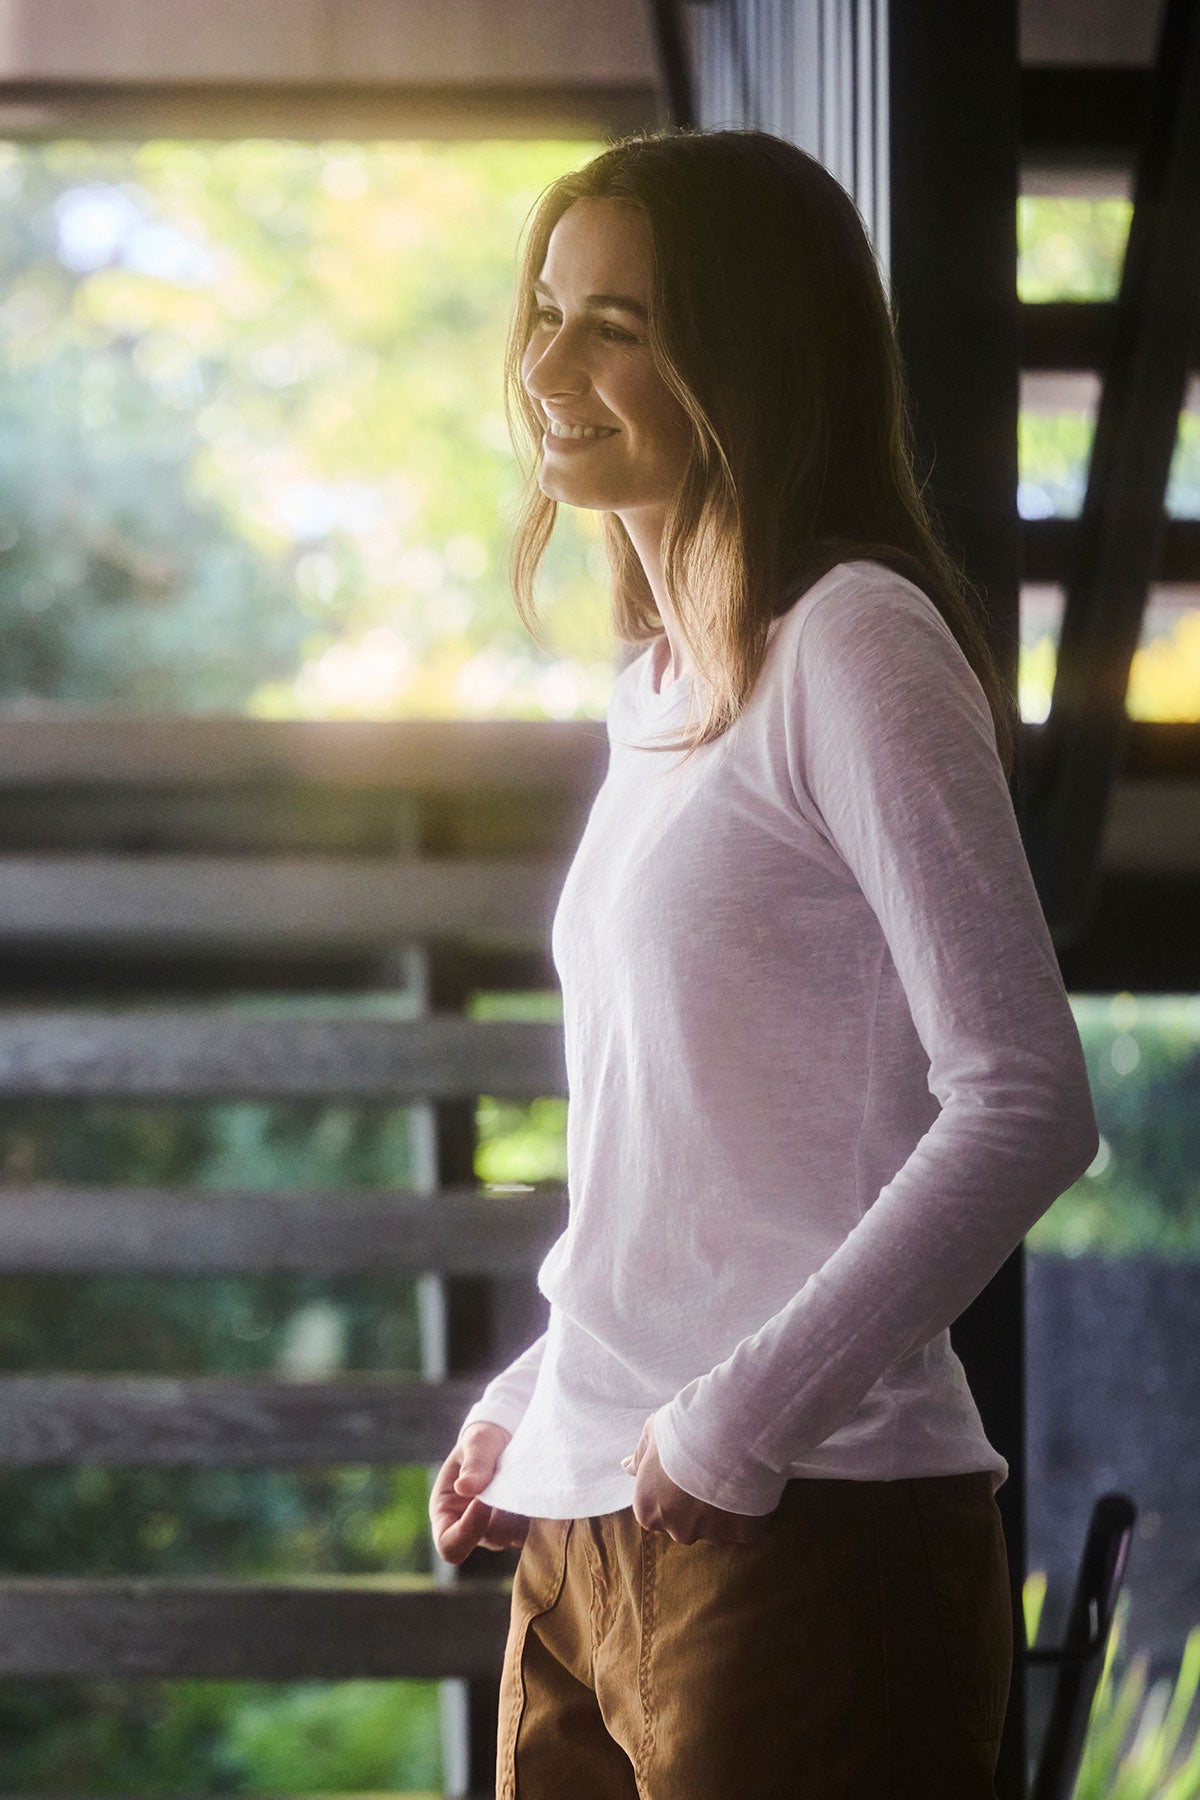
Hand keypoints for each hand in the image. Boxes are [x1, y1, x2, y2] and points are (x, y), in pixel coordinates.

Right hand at [429, 1421, 530, 1564]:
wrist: (508, 1438)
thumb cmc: (484, 1441)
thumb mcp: (477, 1443)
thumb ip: (473, 1464)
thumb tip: (464, 1488)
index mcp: (446, 1514)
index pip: (448, 1545)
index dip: (466, 1531)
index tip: (482, 1502)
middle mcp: (473, 1530)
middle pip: (491, 1540)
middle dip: (504, 1513)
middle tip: (514, 1480)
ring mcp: (500, 1531)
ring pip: (516, 1537)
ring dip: (523, 1512)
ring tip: (526, 1479)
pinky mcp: (523, 1528)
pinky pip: (535, 1532)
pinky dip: (538, 1512)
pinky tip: (538, 1487)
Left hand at [622, 1413, 772, 1544]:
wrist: (725, 1432)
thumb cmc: (682, 1430)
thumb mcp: (653, 1433)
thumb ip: (640, 1456)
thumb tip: (627, 1467)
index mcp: (649, 1510)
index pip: (657, 1508)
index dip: (672, 1488)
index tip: (686, 1467)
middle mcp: (677, 1530)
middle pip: (686, 1522)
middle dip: (696, 1503)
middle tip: (709, 1469)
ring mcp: (711, 1534)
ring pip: (716, 1525)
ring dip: (722, 1506)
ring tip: (731, 1472)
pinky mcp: (743, 1533)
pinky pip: (745, 1524)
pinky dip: (748, 1508)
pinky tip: (749, 1482)